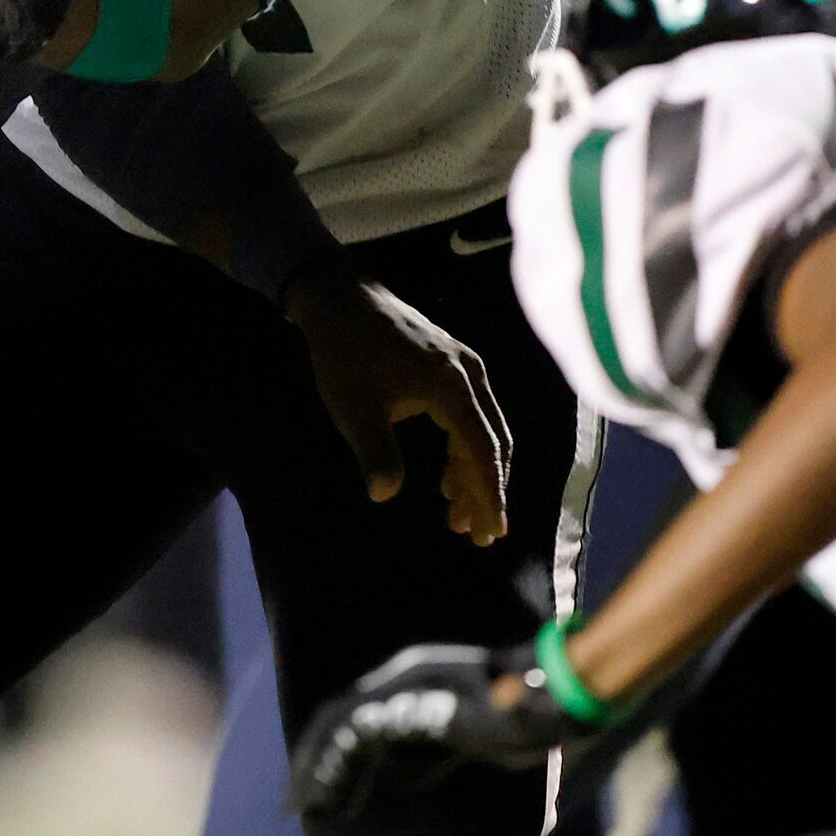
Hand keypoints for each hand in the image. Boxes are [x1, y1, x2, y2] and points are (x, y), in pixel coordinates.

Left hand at [285, 265, 509, 544]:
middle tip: (477, 536)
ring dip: (475, 475)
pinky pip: (473, 415)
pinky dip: (465, 450)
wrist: (341, 299)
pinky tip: (448, 479)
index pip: (483, 450)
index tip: (492, 531)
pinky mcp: (455, 365)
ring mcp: (466, 367)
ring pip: (485, 431)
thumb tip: (385, 495)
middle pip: (493, 443)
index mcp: (451, 386)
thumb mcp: (354, 410)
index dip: (490, 494)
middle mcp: (470, 375)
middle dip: (487, 492)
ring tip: (456, 518)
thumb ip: (375, 453)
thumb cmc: (345, 355)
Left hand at [286, 641, 583, 820]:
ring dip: (315, 771)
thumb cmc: (518, 719)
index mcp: (414, 676)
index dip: (334, 751)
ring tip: (303, 809)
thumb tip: (400, 774)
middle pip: (338, 718)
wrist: (548, 705)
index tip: (322, 789)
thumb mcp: (463, 739)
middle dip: (312, 763)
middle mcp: (401, 673)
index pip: (358, 713)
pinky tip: (326, 799)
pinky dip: (334, 769)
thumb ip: (429, 751)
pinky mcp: (407, 705)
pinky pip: (354, 737)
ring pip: (337, 728)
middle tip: (295, 805)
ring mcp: (402, 685)